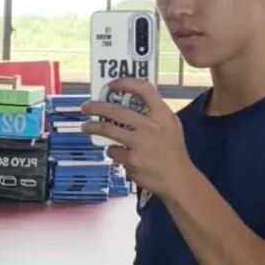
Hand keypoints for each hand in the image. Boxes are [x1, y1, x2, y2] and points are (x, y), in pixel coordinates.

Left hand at [81, 80, 192, 200]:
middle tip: (86, 107)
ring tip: (86, 127)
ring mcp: (140, 144)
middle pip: (117, 110)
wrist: (178, 180)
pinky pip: (113, 151)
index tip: (111, 85)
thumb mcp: (171, 126)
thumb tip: (130, 102)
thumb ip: (154, 113)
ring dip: (93, 127)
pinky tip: (120, 155)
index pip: (144, 89)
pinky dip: (114, 152)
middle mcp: (151, 127)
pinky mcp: (131, 160)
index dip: (125, 83)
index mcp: (163, 115)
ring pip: (108, 129)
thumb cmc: (173, 152)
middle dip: (97, 107)